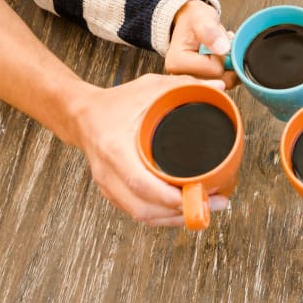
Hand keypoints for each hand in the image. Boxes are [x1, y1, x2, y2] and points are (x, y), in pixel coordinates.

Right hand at [69, 73, 231, 225]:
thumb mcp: (149, 87)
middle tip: (213, 203)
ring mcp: (109, 185)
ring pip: (142, 215)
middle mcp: (109, 172)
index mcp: (116, 148)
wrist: (83, 116)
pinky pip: (138, 211)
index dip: (169, 196)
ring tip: (206, 208)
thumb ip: (184, 85)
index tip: (198, 195)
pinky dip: (162, 215)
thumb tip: (219, 87)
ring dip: (174, 218)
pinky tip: (183, 209)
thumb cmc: (115, 103)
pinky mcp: (113, 192)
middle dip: (180, 212)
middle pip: (143, 208)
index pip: (140, 183)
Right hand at [165, 0, 236, 86]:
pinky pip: (224, 82)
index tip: (213, 44)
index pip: (214, 69)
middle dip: (226, 62)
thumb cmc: (194, 19)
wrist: (192, 22)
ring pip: (224, 82)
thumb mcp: (201, 17)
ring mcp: (191, 82)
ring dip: (228, 65)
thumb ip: (210, 30)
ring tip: (218, 50)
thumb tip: (222, 49)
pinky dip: (227, 69)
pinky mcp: (200, 83)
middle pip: (219, 80)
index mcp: (177, 63)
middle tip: (218, 46)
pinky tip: (220, 58)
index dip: (221, 56)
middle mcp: (181, 77)